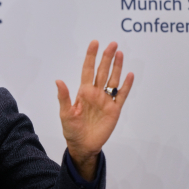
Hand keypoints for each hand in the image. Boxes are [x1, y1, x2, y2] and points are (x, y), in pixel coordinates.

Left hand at [56, 40, 133, 179]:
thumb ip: (64, 97)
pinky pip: (122, 95)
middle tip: (113, 44)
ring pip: (113, 80)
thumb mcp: (65, 113)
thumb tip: (58, 81)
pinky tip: (130, 75)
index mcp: (83, 91)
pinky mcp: (115, 110)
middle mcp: (96, 93)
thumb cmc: (71, 129)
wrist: (83, 145)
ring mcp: (106, 100)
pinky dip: (127, 85)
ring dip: (117, 67)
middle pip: (102, 71)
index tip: (95, 43)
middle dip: (107, 57)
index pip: (88, 70)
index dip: (91, 56)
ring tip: (120, 54)